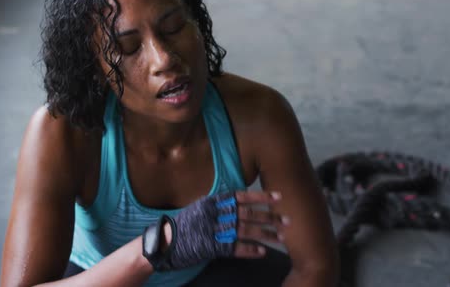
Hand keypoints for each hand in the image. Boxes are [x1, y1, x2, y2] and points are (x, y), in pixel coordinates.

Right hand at [144, 190, 289, 270]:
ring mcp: (211, 231)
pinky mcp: (210, 248)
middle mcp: (213, 214)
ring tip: (280, 237)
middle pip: (246, 214)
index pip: (240, 196)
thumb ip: (219, 205)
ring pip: (244, 231)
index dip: (260, 196)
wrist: (162, 243)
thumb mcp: (200, 208)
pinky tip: (262, 252)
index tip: (278, 197)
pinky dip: (249, 250)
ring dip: (264, 234)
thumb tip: (240, 202)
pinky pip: (234, 248)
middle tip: (287, 220)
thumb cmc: (184, 225)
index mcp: (212, 201)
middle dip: (269, 217)